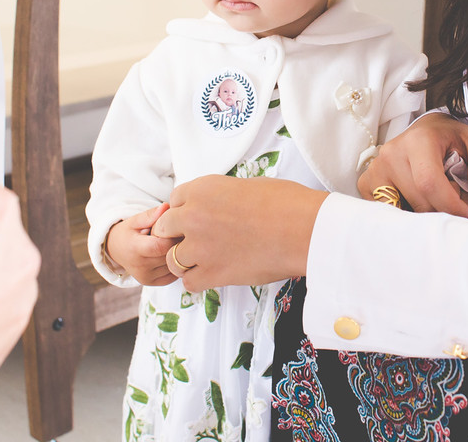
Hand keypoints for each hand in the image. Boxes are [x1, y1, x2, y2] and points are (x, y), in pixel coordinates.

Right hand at [105, 204, 176, 285]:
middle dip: (177, 243)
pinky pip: (173, 275)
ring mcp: (146, 278)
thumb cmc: (128, 233)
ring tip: (169, 243)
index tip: (176, 227)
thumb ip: (150, 215)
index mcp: (135, 249)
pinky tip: (168, 255)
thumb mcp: (135, 220)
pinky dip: (174, 265)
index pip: (162, 245)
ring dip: (176, 255)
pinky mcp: (152, 283)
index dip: (173, 235)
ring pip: (173, 266)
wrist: (116, 250)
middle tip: (176, 233)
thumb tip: (166, 207)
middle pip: (169, 255)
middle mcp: (140, 267)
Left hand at [152, 175, 326, 291]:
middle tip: (199, 240)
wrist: (303, 229)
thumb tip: (218, 209)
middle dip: (178, 235)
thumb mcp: (246, 186)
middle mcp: (193, 216)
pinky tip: (215, 274)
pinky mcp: (212, 273)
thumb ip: (221, 197)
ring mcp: (199, 247)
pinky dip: (198, 280)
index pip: (175, 200)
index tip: (197, 218)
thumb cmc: (286, 203)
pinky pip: (189, 282)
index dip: (186, 210)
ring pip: (172, 259)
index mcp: (202, 189)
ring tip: (208, 260)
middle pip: (165, 230)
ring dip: (187, 261)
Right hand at [359, 113, 467, 220]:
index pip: (429, 183)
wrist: (426, 133)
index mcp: (418, 141)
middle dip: (445, 215)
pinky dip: (409, 218)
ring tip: (442, 206)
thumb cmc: (452, 140)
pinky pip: (389, 214)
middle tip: (462, 212)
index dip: (451, 207)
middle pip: (419, 203)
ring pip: (403, 213)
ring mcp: (375, 171)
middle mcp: (391, 154)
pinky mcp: (367, 186)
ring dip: (426, 219)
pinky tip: (421, 206)